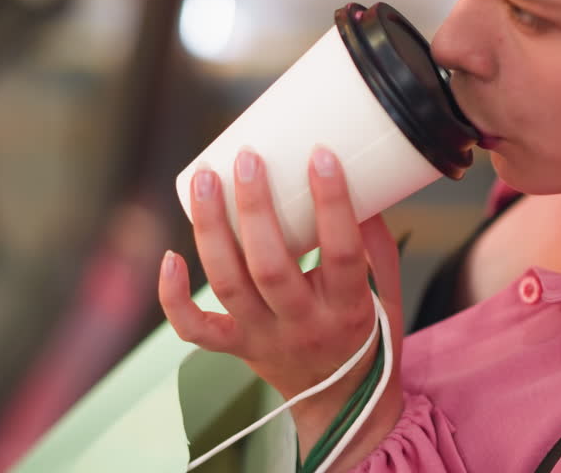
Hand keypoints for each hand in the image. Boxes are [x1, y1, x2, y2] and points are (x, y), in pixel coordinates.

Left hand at [158, 146, 405, 466]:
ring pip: (228, 283)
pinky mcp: (238, 346)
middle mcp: (304, 326)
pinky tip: (170, 255)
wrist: (345, 405)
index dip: (331, 203)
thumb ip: (376, 241)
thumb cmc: (370, 337)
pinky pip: (195, 328)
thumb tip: (361, 182)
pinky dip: (173, 297)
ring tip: (205, 180)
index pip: (340, 252)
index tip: (320, 156)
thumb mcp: (390, 291)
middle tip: (248, 159)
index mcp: (349, 310)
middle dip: (254, 208)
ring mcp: (265, 338)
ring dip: (211, 229)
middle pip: (270, 266)